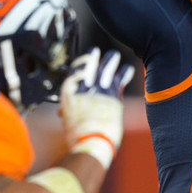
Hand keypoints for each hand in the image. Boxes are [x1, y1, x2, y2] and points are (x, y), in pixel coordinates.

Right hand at [60, 48, 134, 168]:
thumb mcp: (67, 122)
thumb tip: (63, 113)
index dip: (78, 66)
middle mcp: (82, 89)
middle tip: (96, 51)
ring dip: (110, 61)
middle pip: (88, 67)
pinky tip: (128, 70)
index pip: (72, 74)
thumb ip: (68, 113)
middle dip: (92, 58)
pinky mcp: (113, 96)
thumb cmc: (77, 137)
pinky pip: (119, 80)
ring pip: (105, 70)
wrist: (90, 141)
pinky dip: (124, 74)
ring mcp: (98, 91)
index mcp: (68, 95)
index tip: (82, 62)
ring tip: (114, 55)